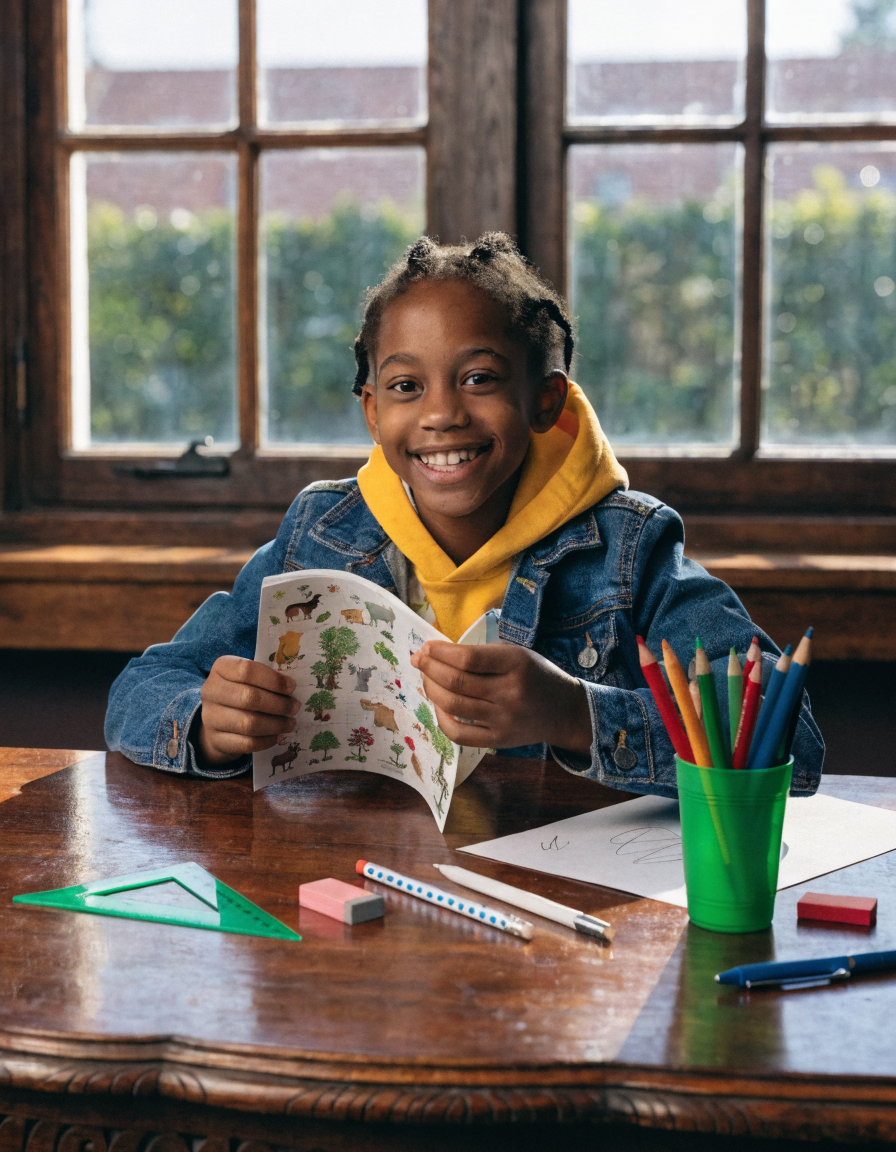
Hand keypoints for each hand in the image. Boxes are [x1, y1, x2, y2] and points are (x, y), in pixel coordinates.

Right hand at [197, 656, 298, 765]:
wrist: (216, 719)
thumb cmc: (240, 690)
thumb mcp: (249, 677)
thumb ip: (266, 678)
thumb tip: (291, 688)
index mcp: (221, 668)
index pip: (247, 670)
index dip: (273, 680)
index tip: (292, 687)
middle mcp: (211, 691)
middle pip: (249, 697)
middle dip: (278, 704)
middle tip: (295, 708)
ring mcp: (210, 717)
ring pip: (248, 723)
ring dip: (275, 724)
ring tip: (290, 723)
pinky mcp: (216, 740)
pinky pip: (246, 743)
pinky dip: (267, 740)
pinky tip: (278, 736)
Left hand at [409, 641, 592, 754]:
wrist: (564, 712)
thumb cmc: (535, 676)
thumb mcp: (517, 655)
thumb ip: (482, 654)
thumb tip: (437, 653)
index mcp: (517, 664)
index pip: (469, 658)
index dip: (441, 652)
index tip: (427, 647)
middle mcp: (510, 693)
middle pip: (457, 682)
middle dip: (429, 668)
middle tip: (418, 659)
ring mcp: (503, 720)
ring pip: (453, 705)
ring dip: (431, 689)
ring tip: (426, 678)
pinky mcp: (498, 740)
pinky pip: (459, 733)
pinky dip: (441, 718)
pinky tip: (438, 705)